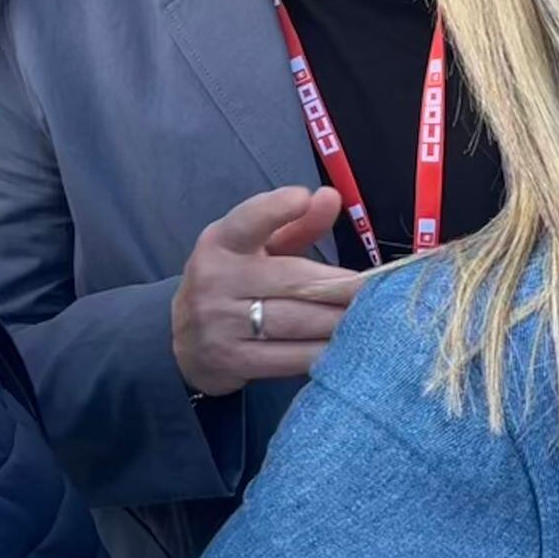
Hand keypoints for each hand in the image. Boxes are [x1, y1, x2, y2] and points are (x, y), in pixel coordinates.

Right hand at [173, 186, 362, 396]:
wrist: (182, 341)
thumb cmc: (233, 284)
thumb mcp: (255, 249)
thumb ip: (295, 224)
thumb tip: (330, 196)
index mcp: (221, 243)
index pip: (247, 221)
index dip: (275, 209)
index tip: (304, 197)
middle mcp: (217, 280)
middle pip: (292, 279)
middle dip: (340, 285)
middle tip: (376, 289)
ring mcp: (221, 323)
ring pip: (296, 321)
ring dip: (338, 321)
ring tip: (371, 319)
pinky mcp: (232, 361)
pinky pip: (289, 357)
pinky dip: (322, 353)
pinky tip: (346, 348)